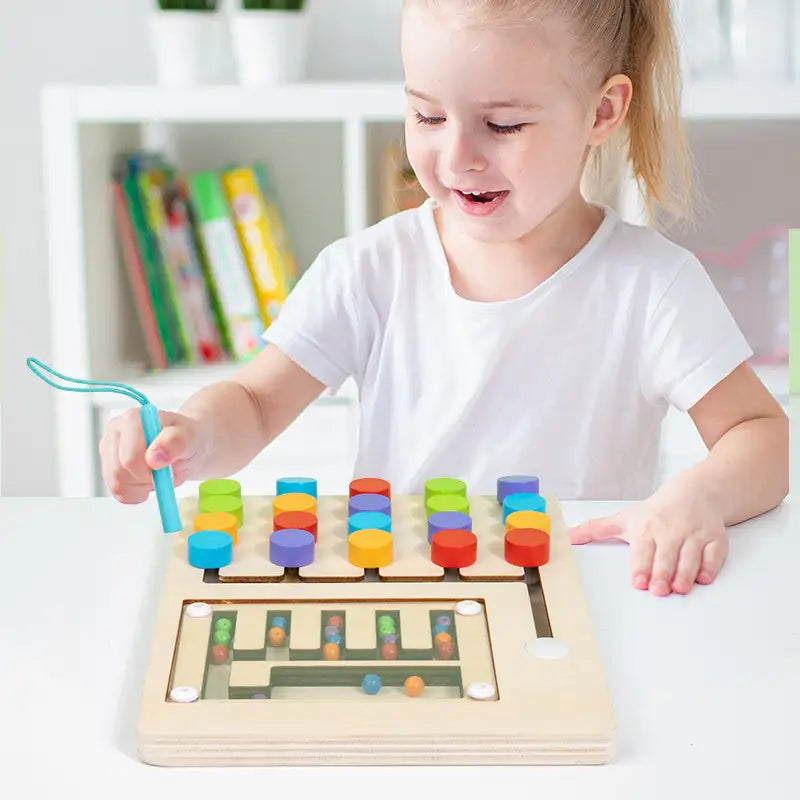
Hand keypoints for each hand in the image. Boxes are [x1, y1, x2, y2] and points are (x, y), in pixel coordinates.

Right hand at [98, 407, 205, 503]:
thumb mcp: (190, 438)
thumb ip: (175, 443)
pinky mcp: (108, 465)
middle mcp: (115, 430)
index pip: (130, 458)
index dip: (150, 472)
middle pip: (119, 473)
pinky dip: (136, 494)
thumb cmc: (188, 439)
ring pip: (116, 485)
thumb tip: (152, 458)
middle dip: (145, 480)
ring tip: (157, 475)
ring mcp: (109, 448)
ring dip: (141, 488)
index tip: (167, 467)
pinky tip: (147, 482)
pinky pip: (117, 492)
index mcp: (133, 419)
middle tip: (164, 473)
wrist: (187, 445)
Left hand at [568, 478, 728, 595]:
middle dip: (662, 573)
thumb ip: (596, 530)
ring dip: (685, 574)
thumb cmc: (656, 511)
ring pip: (690, 557)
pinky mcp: (715, 539)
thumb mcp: (624, 518)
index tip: (639, 582)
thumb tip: (567, 537)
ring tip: (679, 589)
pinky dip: (710, 566)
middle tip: (659, 591)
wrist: (694, 492)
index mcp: (646, 528)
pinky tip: (703, 578)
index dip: (641, 567)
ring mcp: (694, 535)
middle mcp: (670, 531)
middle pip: (667, 556)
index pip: (643, 550)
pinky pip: (714, 554)